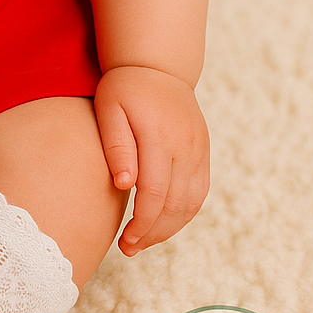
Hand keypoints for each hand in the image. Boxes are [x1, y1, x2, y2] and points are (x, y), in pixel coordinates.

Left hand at [93, 65, 209, 255]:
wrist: (157, 65)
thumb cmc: (124, 87)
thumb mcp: (109, 108)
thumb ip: (116, 146)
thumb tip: (124, 185)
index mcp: (160, 137)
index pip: (155, 194)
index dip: (142, 224)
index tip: (124, 242)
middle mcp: (186, 146)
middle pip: (175, 205)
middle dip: (153, 233)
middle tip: (129, 248)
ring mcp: (199, 149)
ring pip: (192, 203)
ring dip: (169, 228)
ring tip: (143, 240)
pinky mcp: (203, 152)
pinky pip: (200, 191)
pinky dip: (184, 213)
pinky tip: (163, 221)